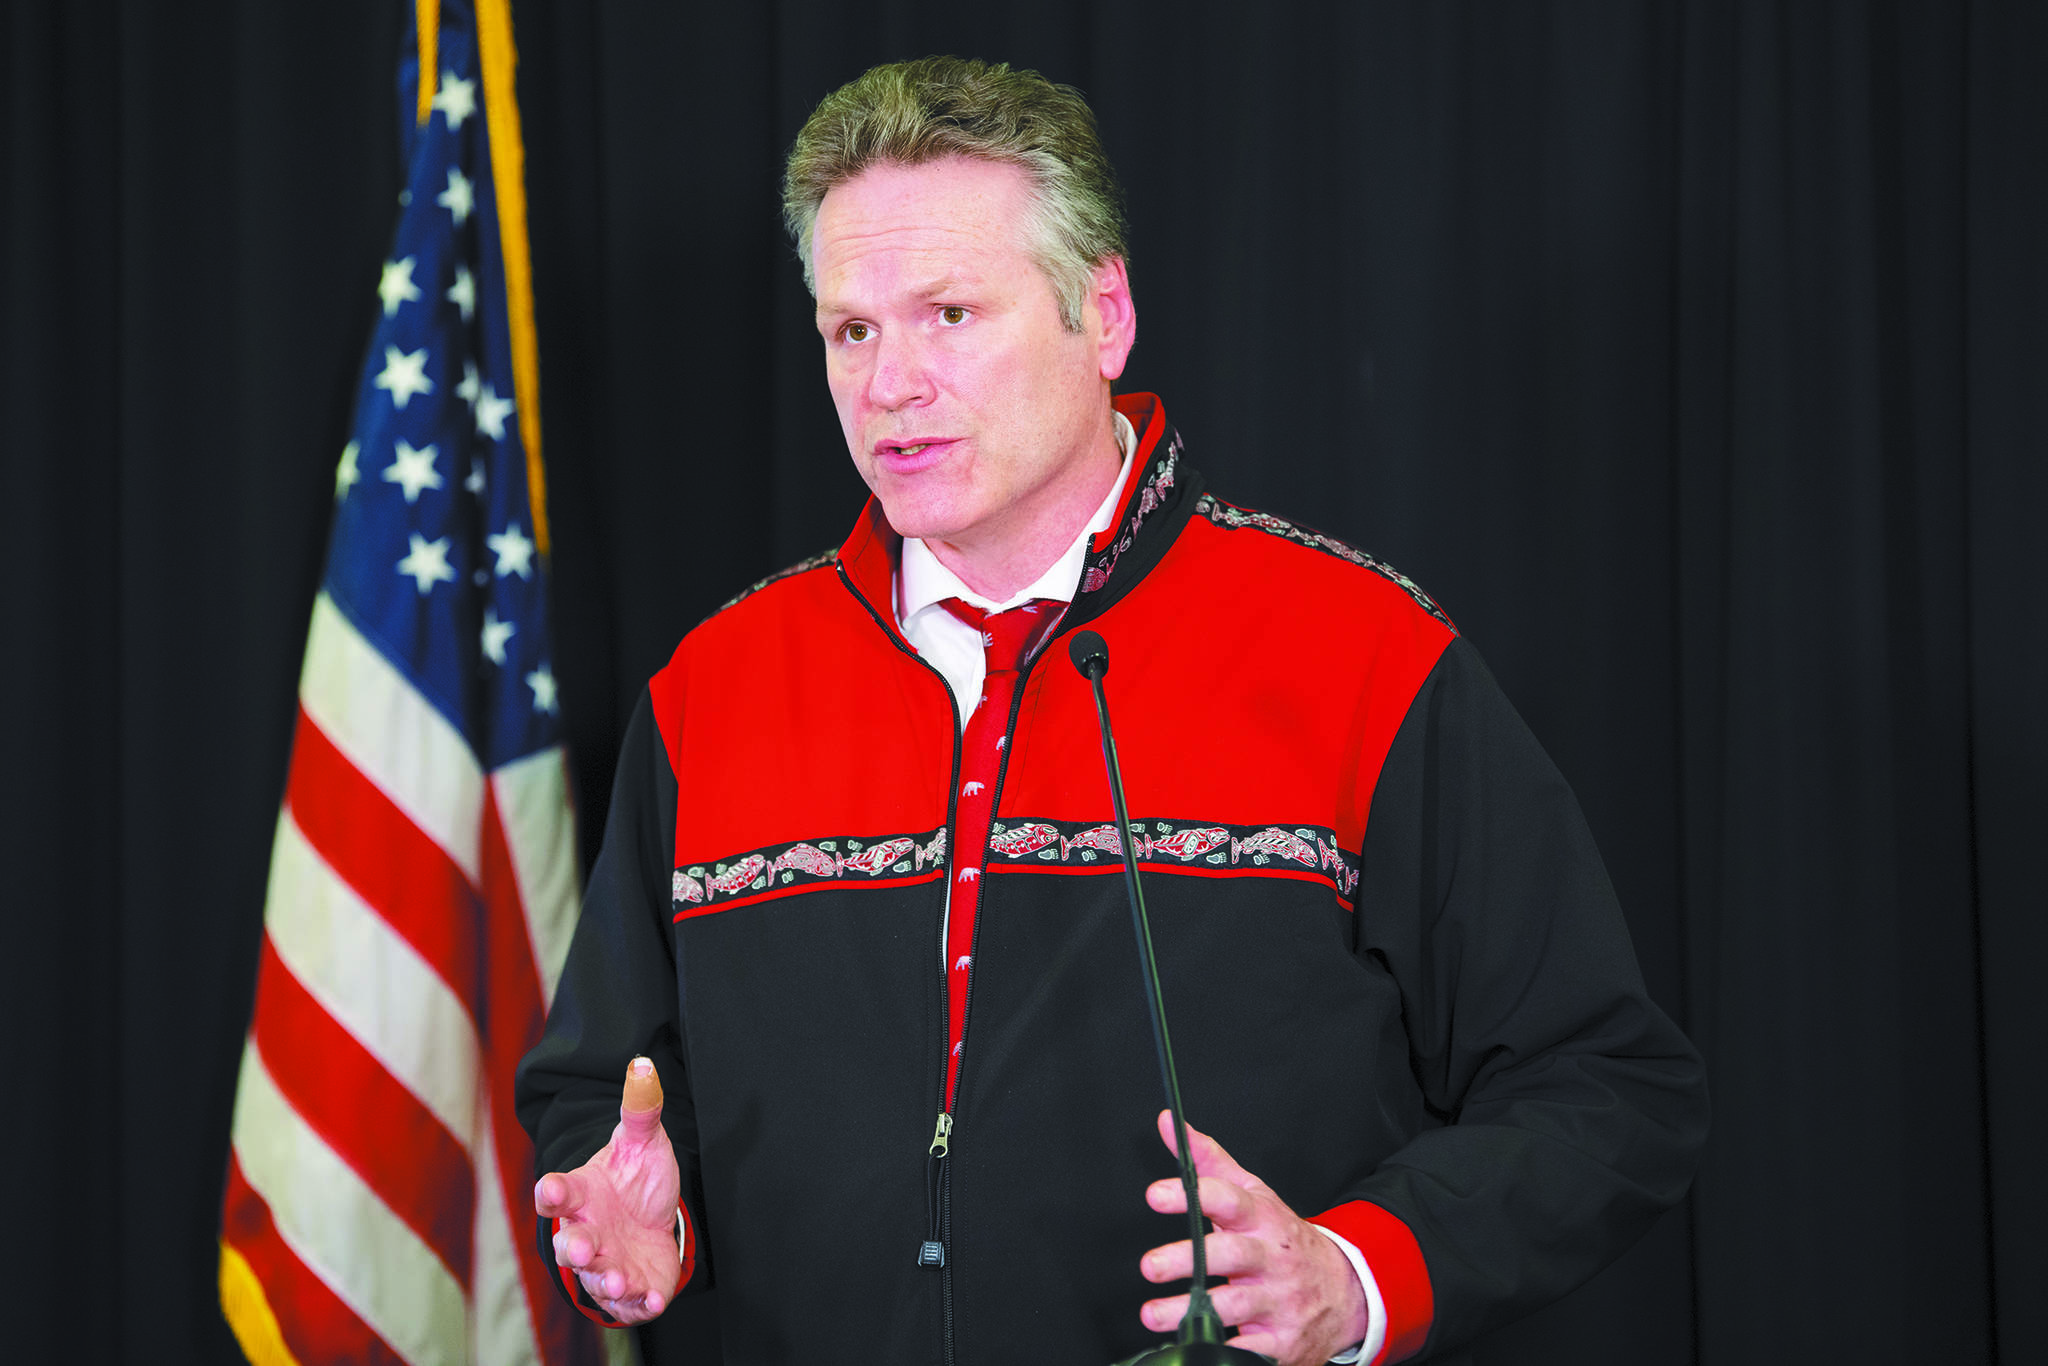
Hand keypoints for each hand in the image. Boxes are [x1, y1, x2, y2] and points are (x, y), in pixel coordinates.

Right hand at [533, 1057, 683, 1324]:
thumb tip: (643, 1063)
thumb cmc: (636, 1179)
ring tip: (616, 1280)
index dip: (553, 1192)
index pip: (558, 1193)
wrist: (654, 1219)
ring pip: (597, 1279)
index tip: (551, 1188)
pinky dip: (639, 1304)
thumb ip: (640, 1108)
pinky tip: (652, 1300)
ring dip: (605, 1281)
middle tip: (580, 1249)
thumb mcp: (641, 1140)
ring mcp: (608, 1264)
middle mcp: (588, 1233)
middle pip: (570, 1245)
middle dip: (574, 1249)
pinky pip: (631, 1303)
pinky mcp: (633, 1288)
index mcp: (583, 1194)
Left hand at [1138, 1110, 1369, 1365]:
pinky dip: (1226, 1350)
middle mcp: (1272, 1259)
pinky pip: (1252, 1350)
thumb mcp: (1253, 1193)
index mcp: (1264, 1218)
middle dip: (1189, 1260)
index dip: (1192, 1195)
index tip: (1156, 1195)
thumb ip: (1207, 1161)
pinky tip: (1194, 1348)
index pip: (1230, 1199)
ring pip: (1234, 1306)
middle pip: (1231, 1255)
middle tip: (1150, 1264)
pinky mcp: (1282, 1342)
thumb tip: (1168, 1124)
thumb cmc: (1282, 1238)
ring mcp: (1280, 1302)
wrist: (1344, 1290)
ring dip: (1189, 1313)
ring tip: (1152, 1314)